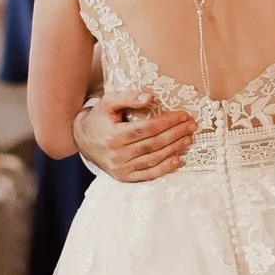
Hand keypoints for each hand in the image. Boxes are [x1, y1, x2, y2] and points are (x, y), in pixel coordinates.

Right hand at [71, 93, 196, 181]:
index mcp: (113, 135)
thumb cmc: (99, 118)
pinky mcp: (124, 177)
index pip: (148, 128)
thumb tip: (150, 97)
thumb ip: (128, 97)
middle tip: (192, 125)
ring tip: (189, 139)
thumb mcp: (108, 102)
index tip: (183, 115)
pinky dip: (165, 168)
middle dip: (176, 134)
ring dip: (174, 149)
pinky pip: (148, 175)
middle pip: (154, 144)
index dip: (168, 122)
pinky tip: (178, 159)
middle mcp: (117, 154)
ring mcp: (121, 169)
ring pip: (153, 159)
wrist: (83, 140)